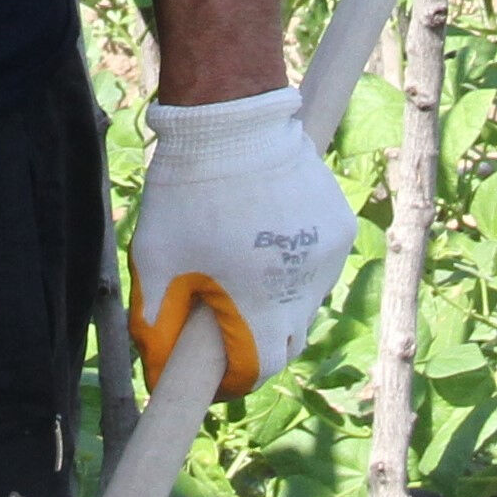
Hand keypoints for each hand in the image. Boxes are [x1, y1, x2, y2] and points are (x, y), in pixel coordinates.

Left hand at [126, 86, 354, 400]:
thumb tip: (158, 375)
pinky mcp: (341, 226)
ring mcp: (329, 257)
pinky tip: (265, 236)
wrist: (232, 120)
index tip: (207, 366)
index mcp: (262, 305)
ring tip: (240, 266)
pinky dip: (294, 265)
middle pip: (287, 340)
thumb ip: (155, 326)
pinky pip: (317, 265)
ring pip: (305, 302)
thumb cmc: (186, 194)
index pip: (258, 370)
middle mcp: (306, 288)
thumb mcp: (155, 261)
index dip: (229, 376)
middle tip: (220, 318)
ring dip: (277, 300)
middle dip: (256, 341)